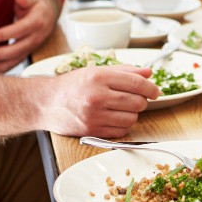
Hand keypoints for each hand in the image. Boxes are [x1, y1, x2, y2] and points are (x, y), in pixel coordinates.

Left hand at [0, 0, 56, 73]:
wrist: (48, 16)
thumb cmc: (34, 5)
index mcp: (36, 22)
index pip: (19, 30)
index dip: (3, 35)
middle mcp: (35, 38)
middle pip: (17, 49)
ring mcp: (31, 48)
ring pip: (15, 60)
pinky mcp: (25, 53)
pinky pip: (13, 63)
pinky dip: (0, 69)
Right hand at [39, 65, 160, 136]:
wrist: (47, 103)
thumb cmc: (72, 85)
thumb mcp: (97, 71)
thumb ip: (124, 71)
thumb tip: (148, 74)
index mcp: (100, 77)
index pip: (137, 84)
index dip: (151, 88)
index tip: (155, 91)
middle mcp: (97, 96)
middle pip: (137, 102)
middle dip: (141, 101)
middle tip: (135, 98)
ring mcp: (95, 115)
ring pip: (132, 118)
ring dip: (132, 114)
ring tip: (122, 108)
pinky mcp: (92, 130)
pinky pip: (121, 131)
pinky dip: (123, 125)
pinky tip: (114, 118)